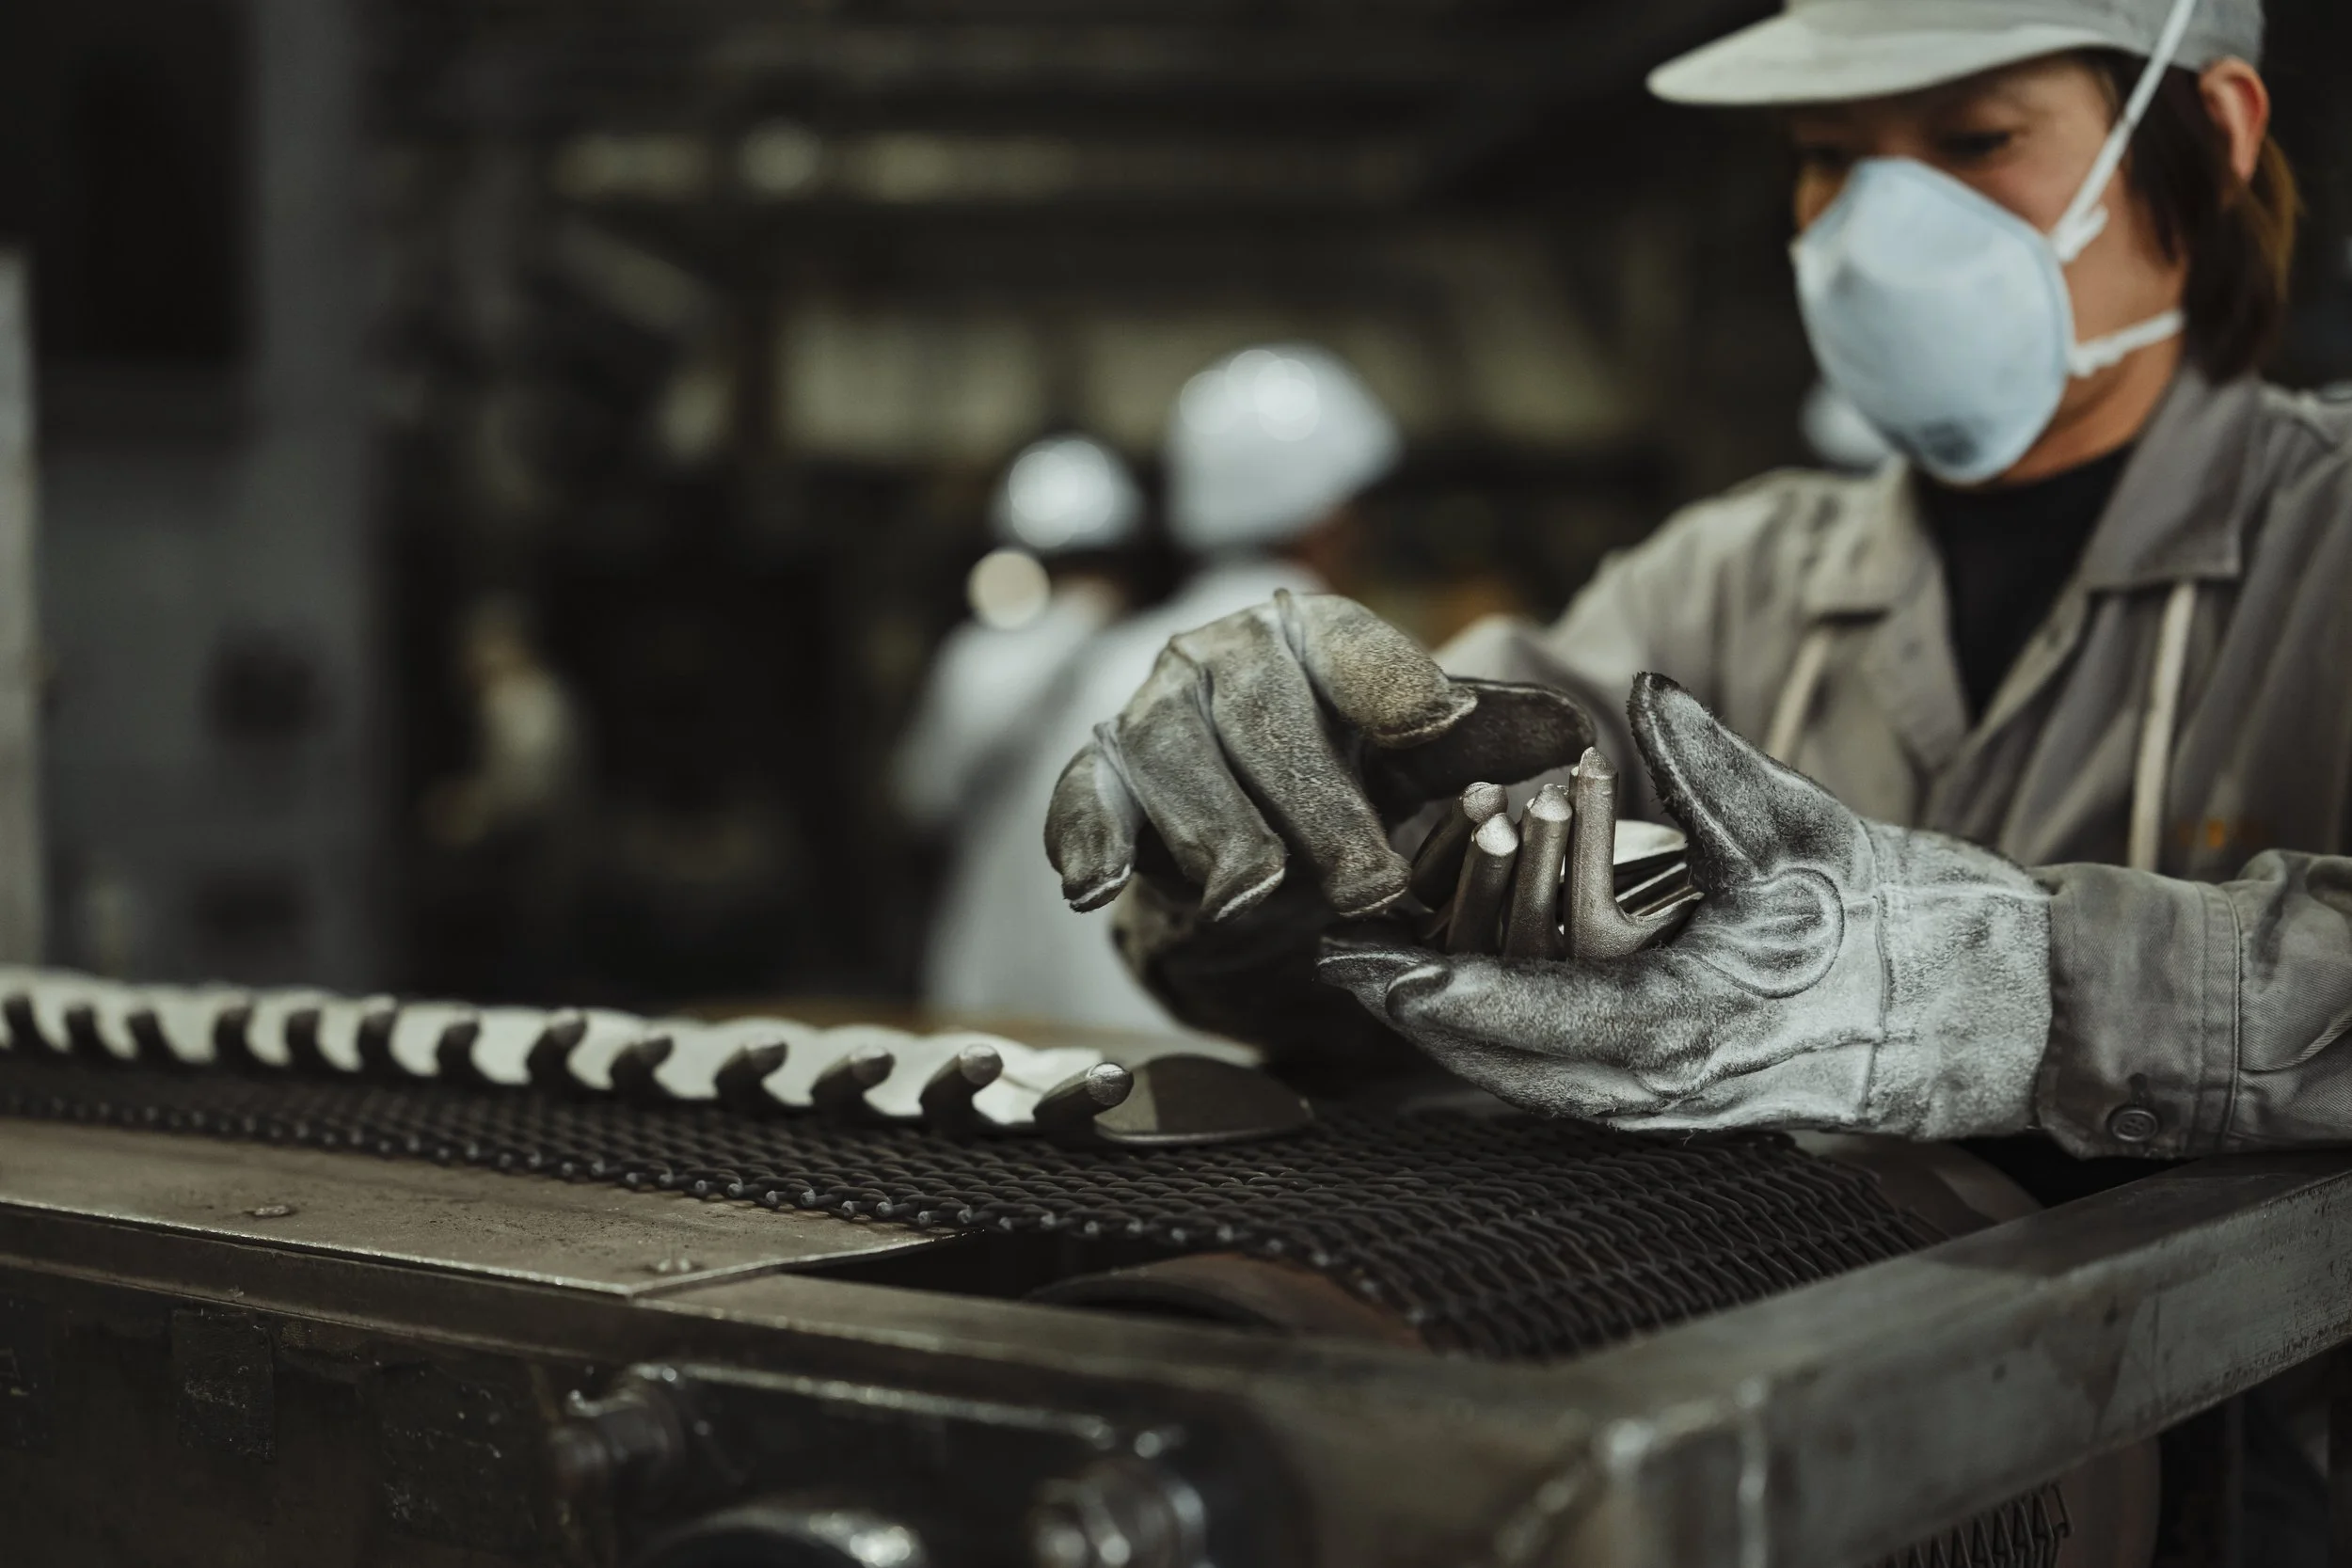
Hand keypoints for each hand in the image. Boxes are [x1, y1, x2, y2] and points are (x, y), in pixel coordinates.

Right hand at [1046, 591, 1595, 921]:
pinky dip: (1085, 839)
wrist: (1244, 845)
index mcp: (1312, 634)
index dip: (1397, 690)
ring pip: (1174, 758)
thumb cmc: (1343, 787)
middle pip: (1265, 714)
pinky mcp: (1097, 777)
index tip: (1438, 732)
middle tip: (1372, 885)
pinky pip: (1083, 798)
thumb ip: (1483, 746)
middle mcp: (1221, 656)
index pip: (1355, 648)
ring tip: (1255, 895)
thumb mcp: (1419, 769)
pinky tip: (1097, 886)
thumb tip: (1573, 732)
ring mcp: (1150, 712)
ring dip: (1216, 831)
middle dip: (1317, 803)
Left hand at [1317, 674, 2052, 1139]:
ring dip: (1460, 1037)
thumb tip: (1646, 697)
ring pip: (1537, 1086)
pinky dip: (1519, 1048)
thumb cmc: (1925, 925)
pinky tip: (1482, 1011)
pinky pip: (1582, 1087)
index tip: (1350, 961)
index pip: (1521, 1016)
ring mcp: (1687, 1107)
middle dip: (1418, 1019)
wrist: (2015, 1013)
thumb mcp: (1811, 829)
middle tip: (1343, 971)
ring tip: (1391, 988)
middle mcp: (1673, 1085)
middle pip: (1504, 1067)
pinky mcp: (1703, 1104)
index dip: (1425, 988)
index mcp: (1691, 1022)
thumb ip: (1713, 767)